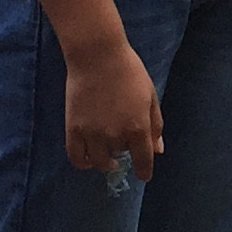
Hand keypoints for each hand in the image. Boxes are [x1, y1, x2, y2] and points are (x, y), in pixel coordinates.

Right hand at [64, 41, 164, 177]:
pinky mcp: (73, 129)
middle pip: (121, 157)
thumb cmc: (129, 72)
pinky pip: (76, 157)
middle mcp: (115, 135)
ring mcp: (92, 134)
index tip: (143, 175)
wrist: (97, 56)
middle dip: (124, 151)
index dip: (144, 171)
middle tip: (123, 138)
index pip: (143, 161)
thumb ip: (155, 125)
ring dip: (105, 160)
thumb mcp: (150, 96)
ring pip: (99, 162)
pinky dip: (83, 163)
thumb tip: (157, 150)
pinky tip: (88, 158)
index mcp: (138, 128)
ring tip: (107, 150)